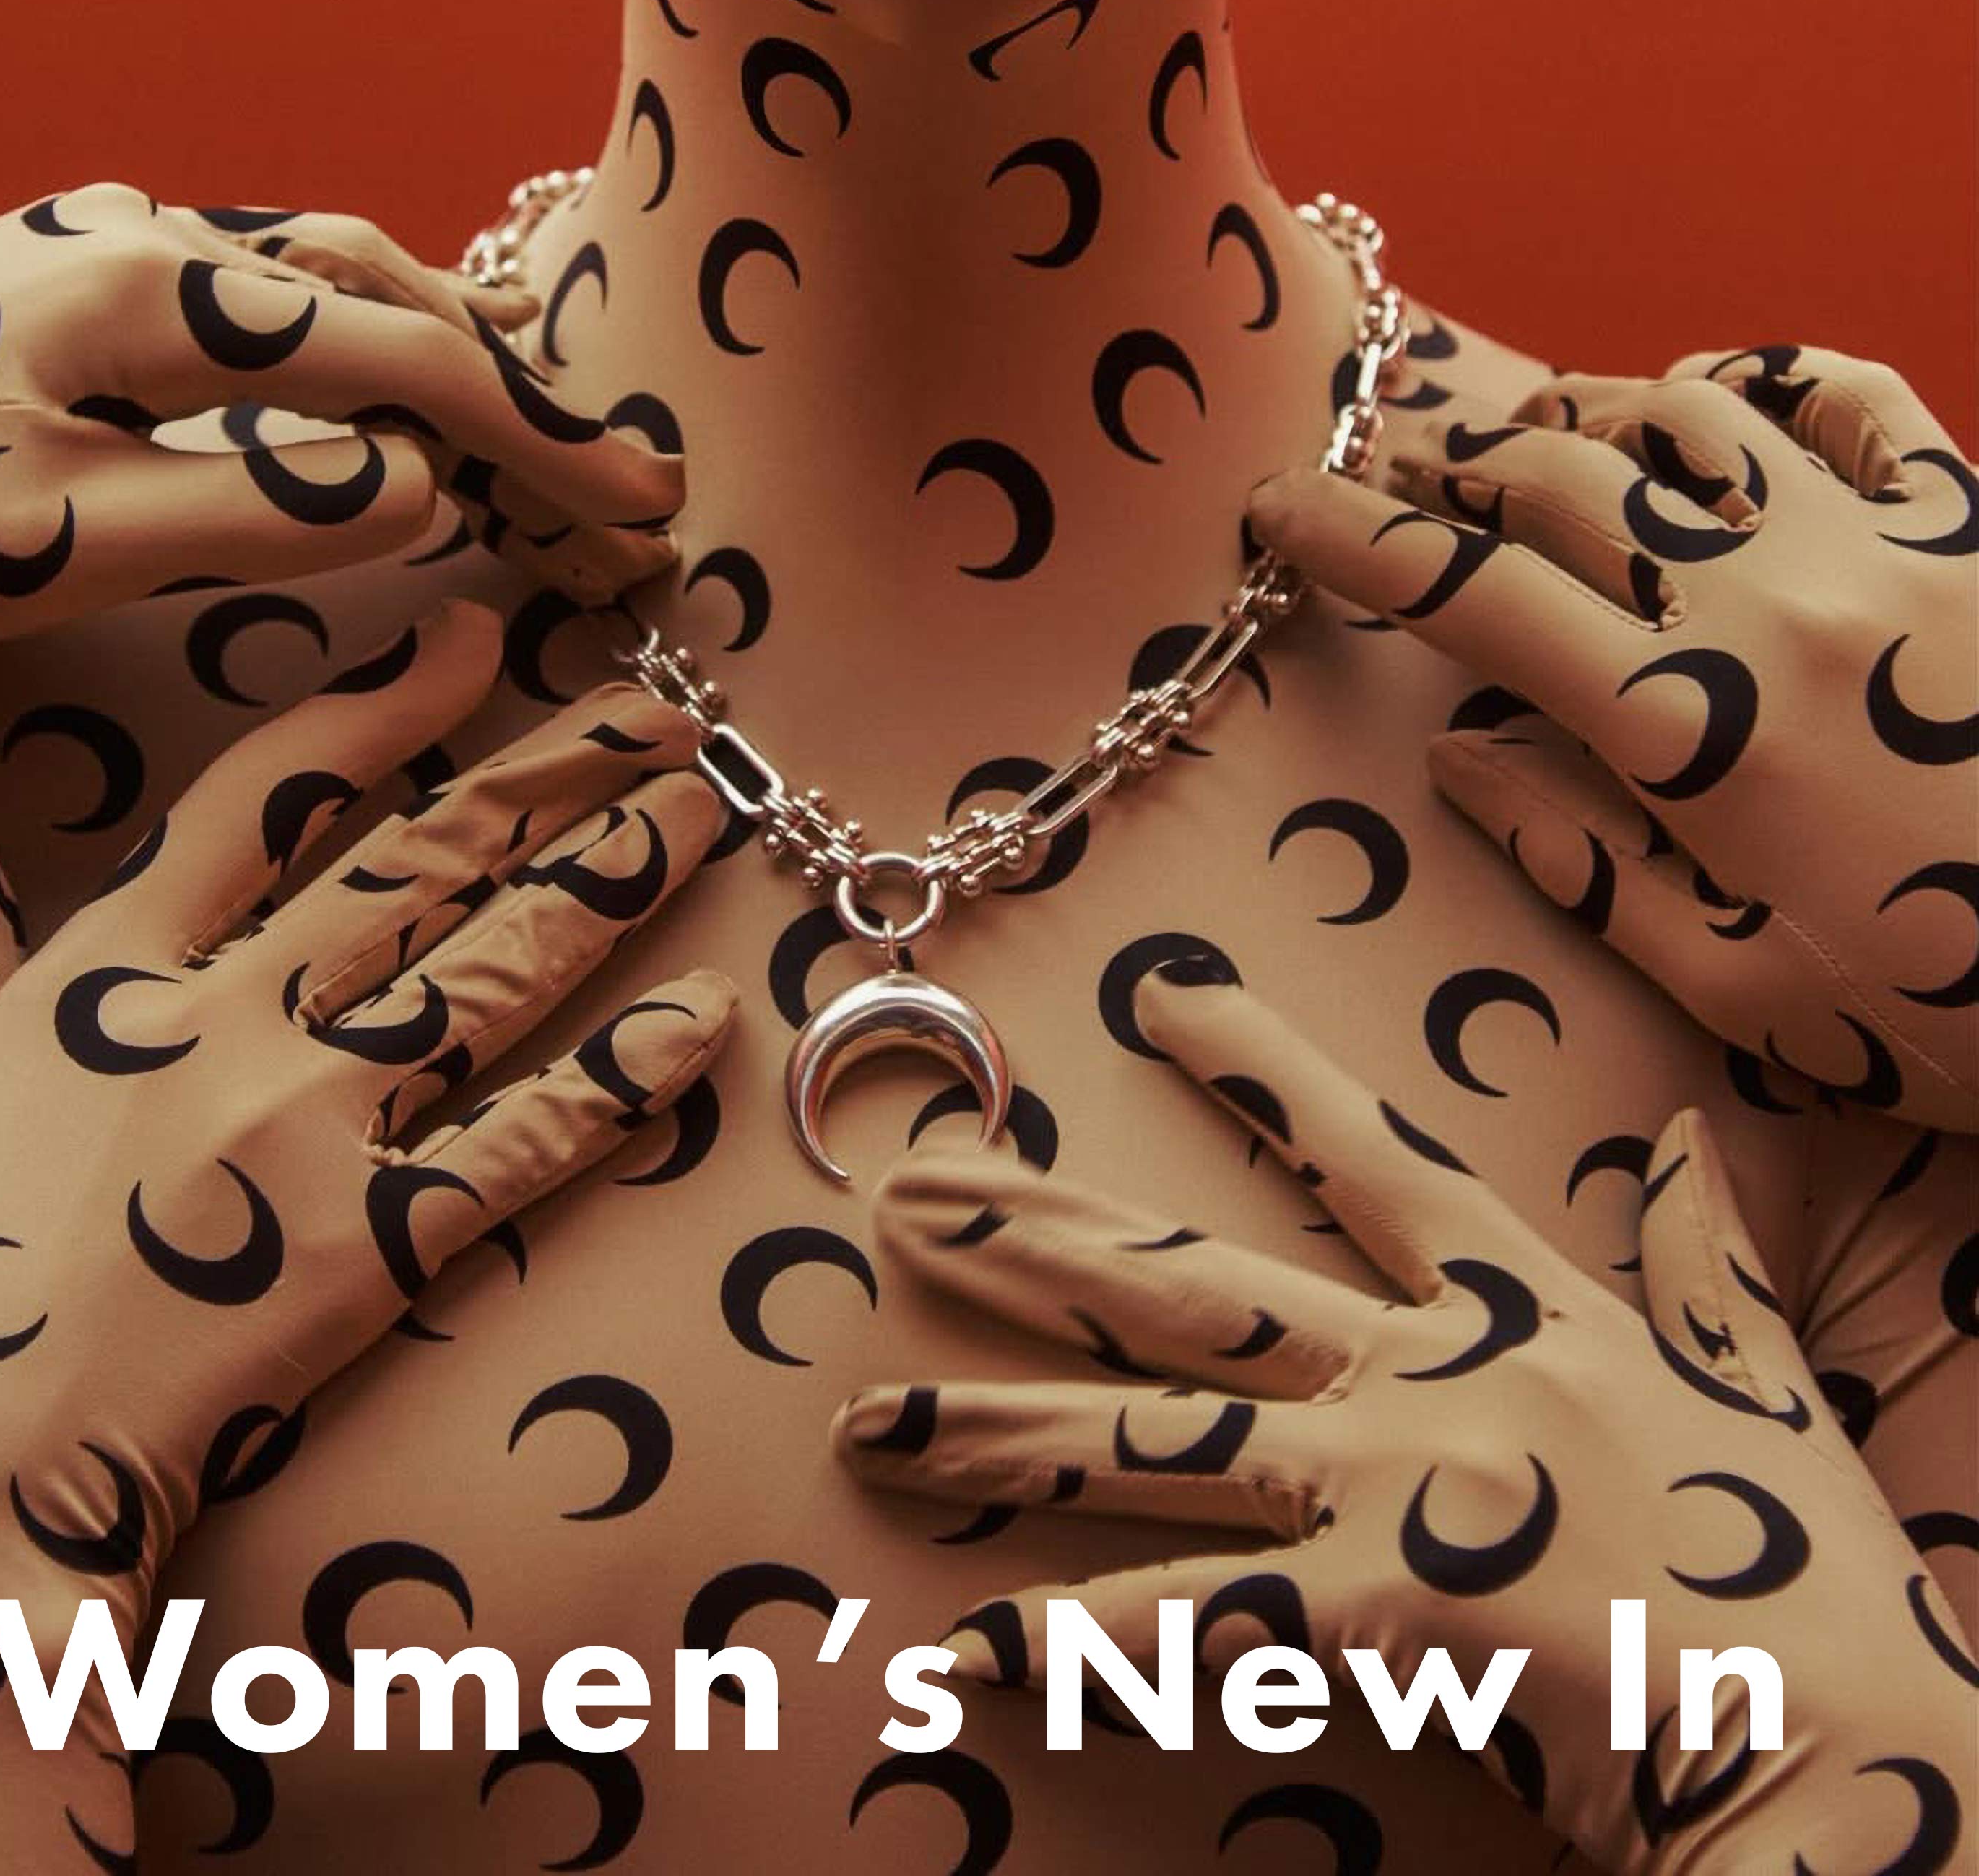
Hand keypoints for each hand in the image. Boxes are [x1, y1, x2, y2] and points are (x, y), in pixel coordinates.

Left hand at [0, 181, 680, 673]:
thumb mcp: (56, 544)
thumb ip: (257, 507)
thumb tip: (417, 482)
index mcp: (151, 289)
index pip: (398, 354)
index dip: (534, 432)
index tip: (638, 501)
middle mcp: (133, 237)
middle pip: (372, 283)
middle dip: (504, 375)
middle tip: (606, 466)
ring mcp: (84, 249)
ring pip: (306, 277)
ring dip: (422, 344)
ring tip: (513, 423)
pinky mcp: (45, 285)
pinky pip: (237, 297)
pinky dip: (332, 341)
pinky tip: (344, 390)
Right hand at [0, 598, 734, 1874]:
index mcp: (118, 968)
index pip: (267, 794)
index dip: (379, 706)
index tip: (470, 637)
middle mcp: (234, 1018)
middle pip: (419, 862)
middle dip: (549, 777)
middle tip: (660, 716)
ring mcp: (310, 1127)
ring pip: (491, 971)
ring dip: (606, 887)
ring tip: (697, 818)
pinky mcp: (368, 1245)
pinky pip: (519, 1146)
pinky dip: (619, 1085)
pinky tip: (705, 1025)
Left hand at [835, 966, 1973, 1875]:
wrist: (1867, 1737)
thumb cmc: (1813, 1572)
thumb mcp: (1759, 1383)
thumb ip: (1712, 1258)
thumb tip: (1690, 1141)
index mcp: (1526, 1309)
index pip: (1369, 1155)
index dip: (1262, 1068)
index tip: (1162, 997)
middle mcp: (1437, 1375)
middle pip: (1201, 1281)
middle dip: (1046, 1235)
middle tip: (905, 1195)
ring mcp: (1404, 1488)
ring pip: (1160, 1439)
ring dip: (1005, 1433)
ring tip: (868, 1428)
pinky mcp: (1396, 1615)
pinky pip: (1200, 1630)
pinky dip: (1080, 1649)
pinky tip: (966, 1657)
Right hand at [1247, 343, 1978, 1129]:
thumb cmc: (1967, 1015)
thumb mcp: (1754, 992)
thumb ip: (1594, 869)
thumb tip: (1465, 768)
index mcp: (1695, 728)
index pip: (1476, 599)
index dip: (1355, 540)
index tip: (1281, 506)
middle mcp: (1774, 602)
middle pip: (1566, 479)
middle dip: (1455, 461)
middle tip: (1396, 467)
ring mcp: (1886, 544)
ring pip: (1694, 410)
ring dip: (1592, 409)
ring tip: (1539, 430)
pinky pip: (1859, 397)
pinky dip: (1771, 376)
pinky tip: (1728, 396)